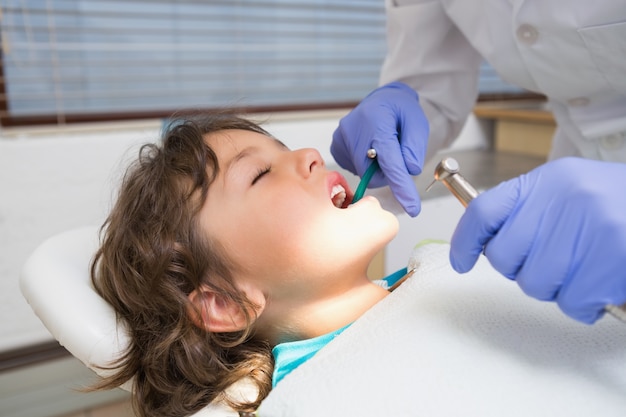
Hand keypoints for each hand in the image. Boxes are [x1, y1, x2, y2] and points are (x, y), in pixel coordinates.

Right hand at [331, 82, 428, 216]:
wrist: (383, 100)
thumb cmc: (400, 110)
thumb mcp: (417, 123)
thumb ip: (414, 148)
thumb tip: (408, 169)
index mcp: (376, 122)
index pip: (390, 162)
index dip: (401, 186)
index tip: (412, 207)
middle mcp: (353, 131)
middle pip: (373, 173)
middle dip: (388, 172)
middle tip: (397, 154)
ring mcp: (341, 139)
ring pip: (363, 173)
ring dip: (377, 167)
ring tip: (382, 145)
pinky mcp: (336, 147)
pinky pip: (354, 168)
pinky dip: (366, 164)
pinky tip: (370, 149)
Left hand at [450, 157, 625, 323]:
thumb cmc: (620, 206)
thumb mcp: (570, 193)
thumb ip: (531, 212)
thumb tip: (488, 241)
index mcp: (547, 181)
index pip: (484, 210)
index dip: (465, 240)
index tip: (461, 261)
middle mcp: (563, 199)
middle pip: (505, 256)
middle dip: (522, 269)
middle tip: (551, 264)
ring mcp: (587, 227)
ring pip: (535, 283)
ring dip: (556, 288)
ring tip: (582, 272)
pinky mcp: (610, 257)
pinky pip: (572, 301)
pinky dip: (583, 304)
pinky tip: (600, 285)